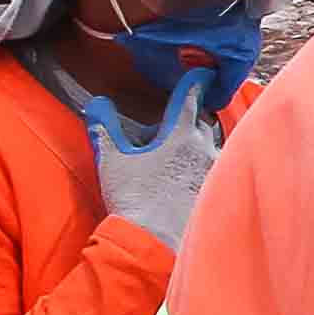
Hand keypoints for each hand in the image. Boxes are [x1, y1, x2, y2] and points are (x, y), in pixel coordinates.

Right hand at [90, 73, 223, 248]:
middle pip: (201, 123)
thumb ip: (105, 128)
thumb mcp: (112, 160)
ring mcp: (215, 170)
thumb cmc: (134, 199)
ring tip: (171, 158)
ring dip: (195, 145)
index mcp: (182, 135)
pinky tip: (184, 179)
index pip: (190, 99)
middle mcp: (206, 149)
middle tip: (164, 131)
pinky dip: (202, 166)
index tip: (202, 72)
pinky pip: (214, 168)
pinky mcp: (217, 191)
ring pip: (209, 146)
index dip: (194, 83)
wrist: (155, 242)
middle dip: (187, 120)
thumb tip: (96, 103)